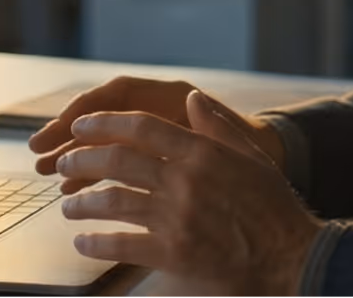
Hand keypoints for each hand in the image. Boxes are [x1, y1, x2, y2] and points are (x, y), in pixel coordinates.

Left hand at [57, 89, 321, 296]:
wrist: (288, 254)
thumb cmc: (270, 204)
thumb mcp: (249, 154)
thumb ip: (217, 125)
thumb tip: (192, 98)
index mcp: (201, 151)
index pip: (143, 126)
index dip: (107, 123)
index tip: (83, 126)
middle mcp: (184, 180)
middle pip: (119, 161)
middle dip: (83, 159)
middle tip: (64, 162)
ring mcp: (177, 218)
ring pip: (114, 203)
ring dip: (83, 202)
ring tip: (68, 206)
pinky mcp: (173, 254)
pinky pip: (123, 245)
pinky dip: (97, 243)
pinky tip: (84, 242)